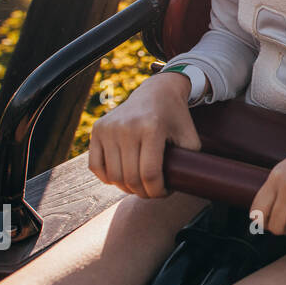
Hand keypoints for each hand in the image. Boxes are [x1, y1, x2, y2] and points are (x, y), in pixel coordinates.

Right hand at [88, 71, 201, 197]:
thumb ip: (190, 161)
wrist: (157, 92)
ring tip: (139, 186)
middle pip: (130, 177)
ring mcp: (109, 128)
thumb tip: (185, 186)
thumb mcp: (190, 137)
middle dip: (143, 192)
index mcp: (151, 128)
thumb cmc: (176, 118)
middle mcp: (126, 127)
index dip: (158, 191)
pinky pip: (95, 166)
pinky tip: (121, 178)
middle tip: (153, 192)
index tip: (165, 193)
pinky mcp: (97, 129)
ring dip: (126, 188)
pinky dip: (107, 178)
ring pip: (113, 175)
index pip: (150, 174)